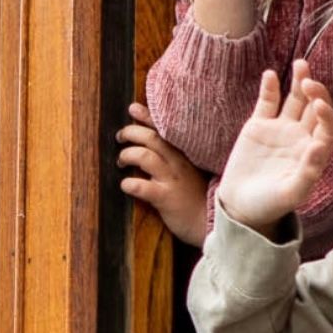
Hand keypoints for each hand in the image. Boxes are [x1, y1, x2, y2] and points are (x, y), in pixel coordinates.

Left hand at [115, 103, 215, 245]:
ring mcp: (172, 180)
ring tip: (121, 161)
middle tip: (120, 137)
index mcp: (184, 156)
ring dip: (127, 155)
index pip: (164, 131)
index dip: (147, 117)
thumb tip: (151, 145)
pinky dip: (129, 183)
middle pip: (151, 138)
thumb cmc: (198, 199)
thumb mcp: (190, 173)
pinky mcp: (166, 198)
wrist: (213, 225)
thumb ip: (174, 158)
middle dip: (131, 132)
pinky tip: (125, 185)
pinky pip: (142, 186)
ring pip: (145, 156)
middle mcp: (178, 164)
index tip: (133, 108)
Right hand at [213, 70, 332, 236]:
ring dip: (300, 81)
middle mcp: (302, 137)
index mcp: (315, 152)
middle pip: (316, 107)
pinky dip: (270, 88)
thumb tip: (320, 146)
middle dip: (316, 92)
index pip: (329, 126)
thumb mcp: (291, 194)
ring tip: (301, 64)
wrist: (241, 206)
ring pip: (296, 100)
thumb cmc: (270, 205)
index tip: (319, 105)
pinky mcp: (258, 126)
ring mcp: (281, 129)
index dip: (328, 114)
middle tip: (309, 81)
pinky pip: (267, 103)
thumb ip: (308, 172)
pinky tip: (270, 75)